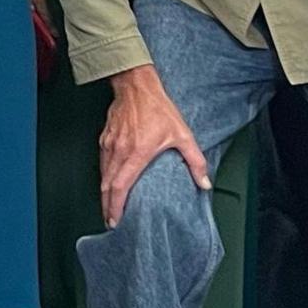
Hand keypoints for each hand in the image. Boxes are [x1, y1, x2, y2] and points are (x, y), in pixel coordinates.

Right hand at [100, 66, 211, 227]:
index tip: (115, 221)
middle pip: (107, 186)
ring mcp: (109, 144)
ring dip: (105, 193)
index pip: (120, 187)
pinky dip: (104, 177)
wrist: (136, 85)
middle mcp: (119, 151)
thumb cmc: (157, 108)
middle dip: (107, 207)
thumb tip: (205, 183)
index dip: (116, 207)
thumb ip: (195, 161)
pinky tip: (109, 182)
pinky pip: (102, 163)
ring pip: (102, 175)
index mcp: (136, 153)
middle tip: (110, 221)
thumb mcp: (182, 134)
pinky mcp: (105, 138)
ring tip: (110, 207)